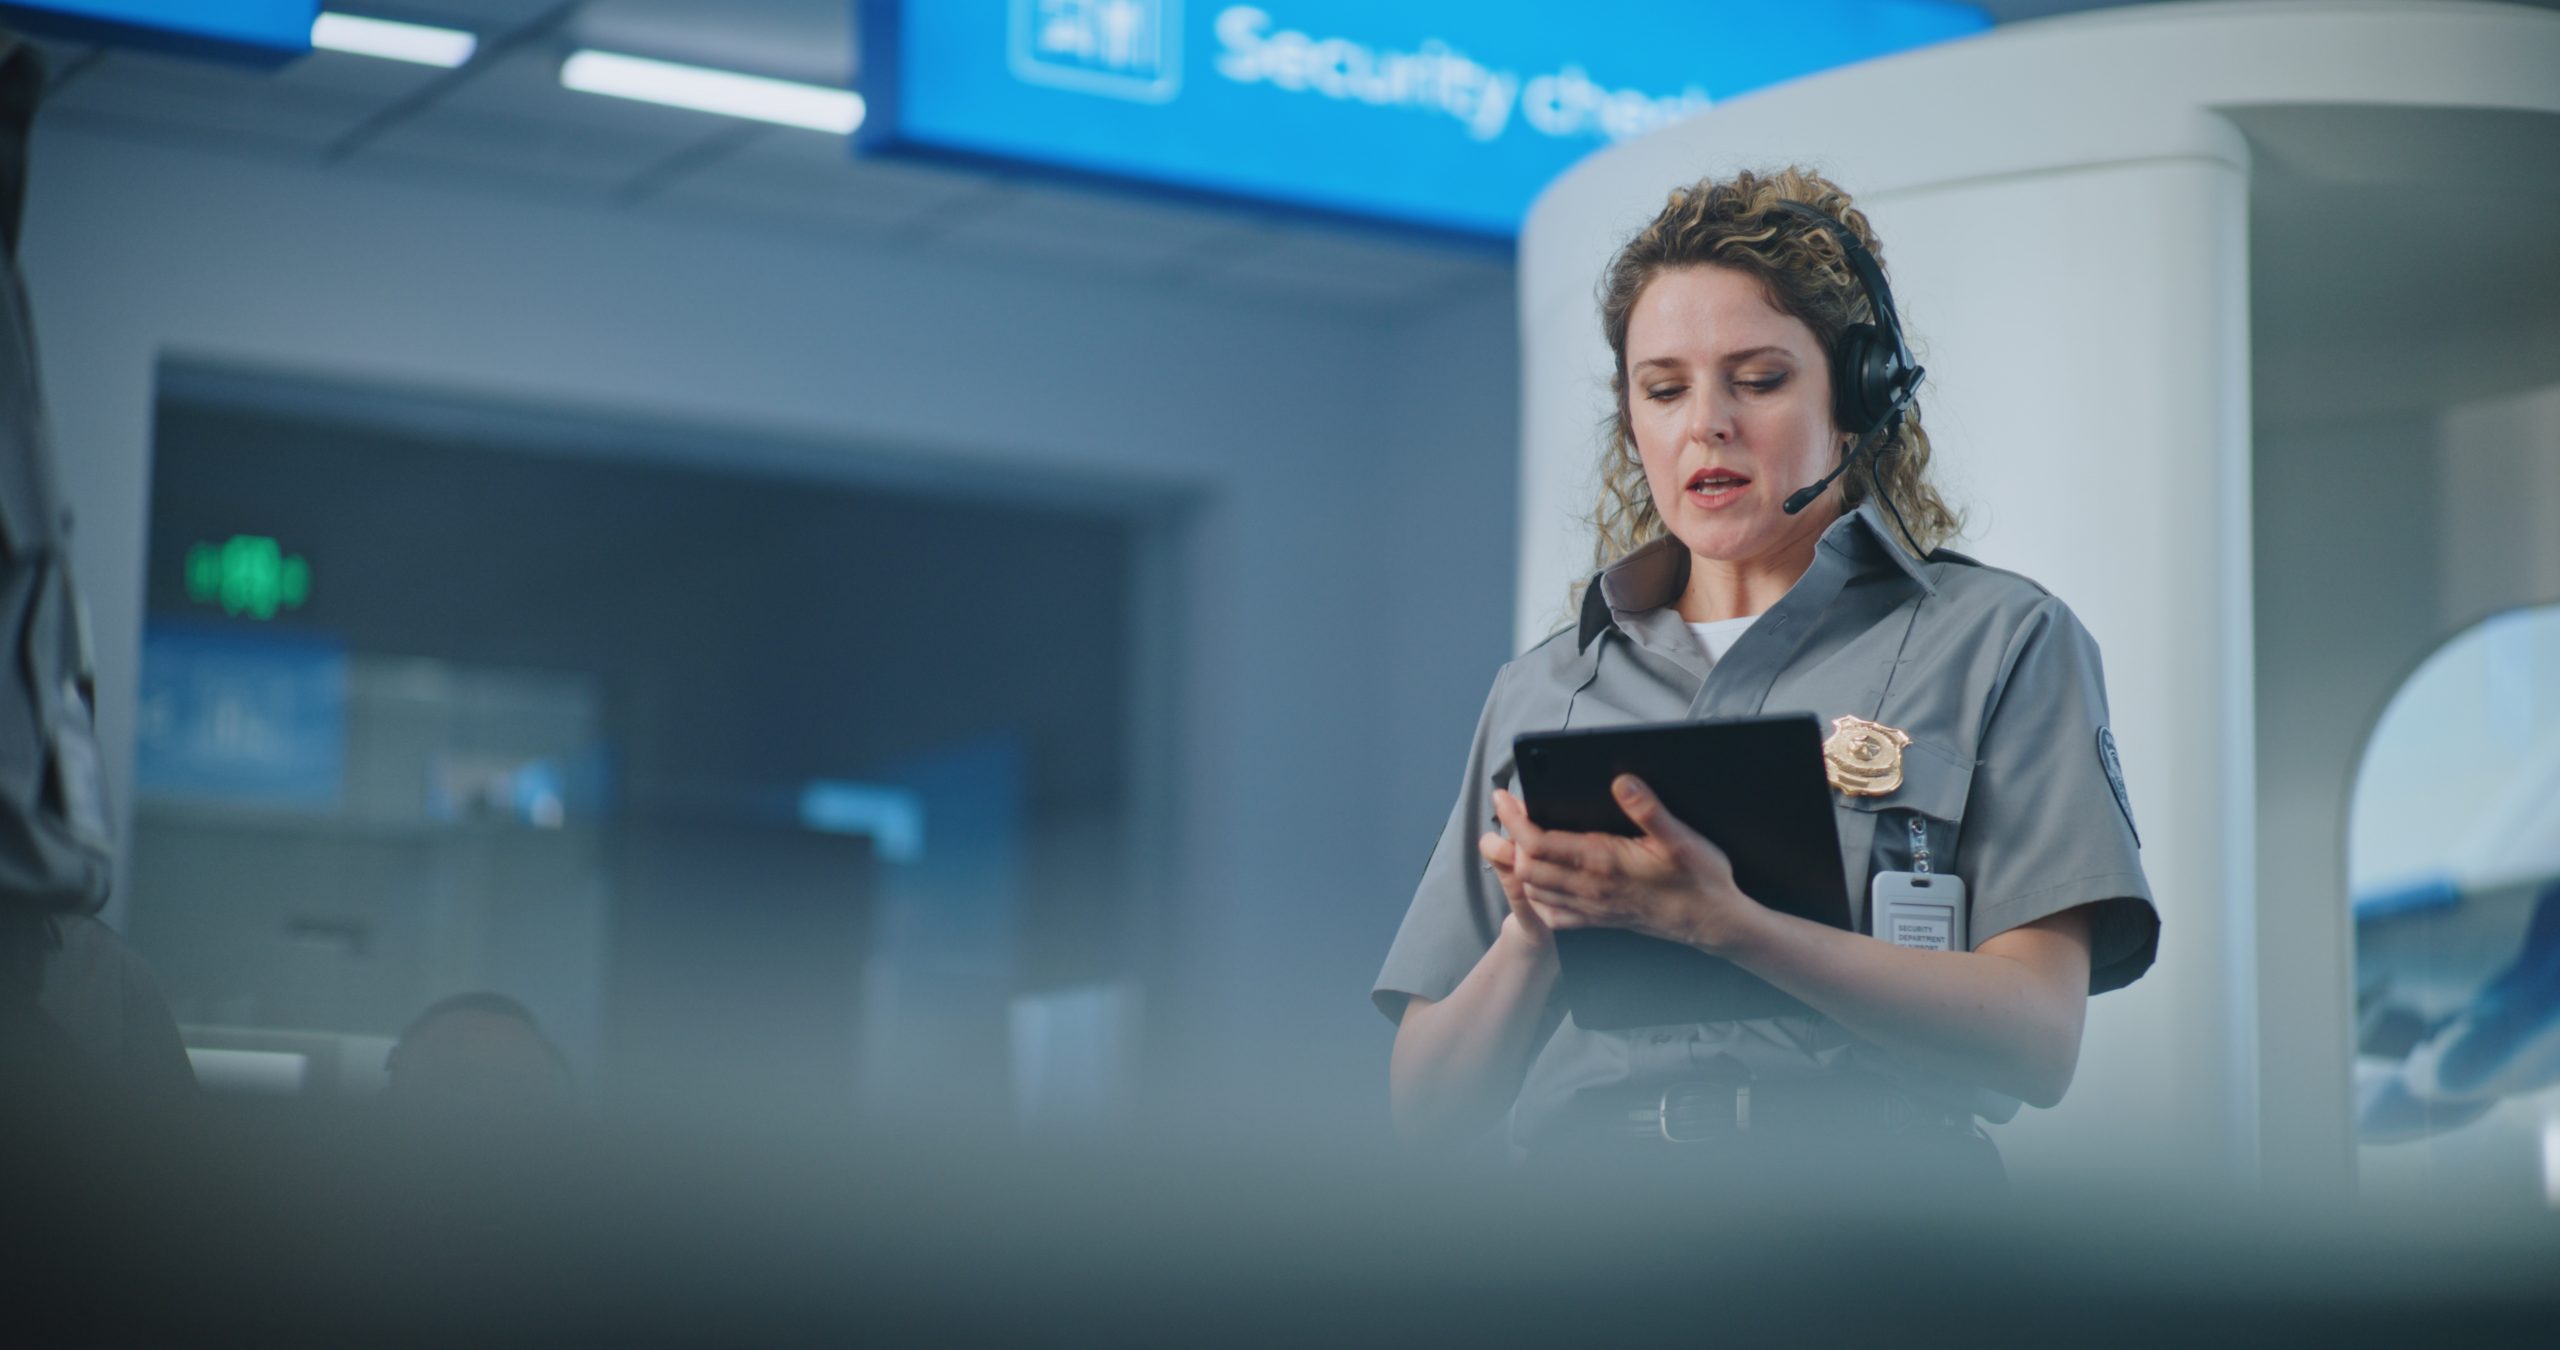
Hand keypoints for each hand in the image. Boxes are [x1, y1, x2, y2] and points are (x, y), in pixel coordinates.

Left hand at [1490, 778, 1762, 953]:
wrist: (1713, 923)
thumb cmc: (1700, 879)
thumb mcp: (1681, 837)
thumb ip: (1648, 809)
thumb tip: (1622, 781)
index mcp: (1603, 862)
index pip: (1539, 842)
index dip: (1514, 819)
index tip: (1502, 798)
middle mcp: (1590, 887)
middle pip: (1527, 867)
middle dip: (1505, 842)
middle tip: (1498, 817)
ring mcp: (1592, 907)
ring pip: (1535, 890)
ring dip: (1517, 867)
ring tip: (1509, 843)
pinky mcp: (1600, 919)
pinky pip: (1553, 915)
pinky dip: (1536, 898)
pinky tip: (1536, 885)